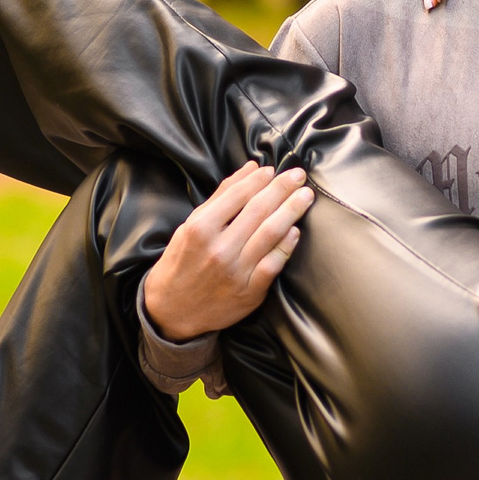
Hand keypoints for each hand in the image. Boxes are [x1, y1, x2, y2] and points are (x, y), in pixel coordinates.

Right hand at [143, 164, 313, 341]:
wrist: (172, 310)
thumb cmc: (182, 262)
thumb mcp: (191, 226)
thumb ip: (221, 197)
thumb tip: (250, 168)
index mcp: (201, 228)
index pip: (238, 195)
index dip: (259, 180)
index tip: (273, 169)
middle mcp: (219, 248)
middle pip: (259, 211)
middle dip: (282, 189)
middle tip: (299, 175)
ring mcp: (236, 271)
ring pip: (271, 233)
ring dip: (292, 211)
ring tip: (306, 196)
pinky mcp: (250, 291)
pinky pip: (274, 263)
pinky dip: (287, 245)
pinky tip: (295, 230)